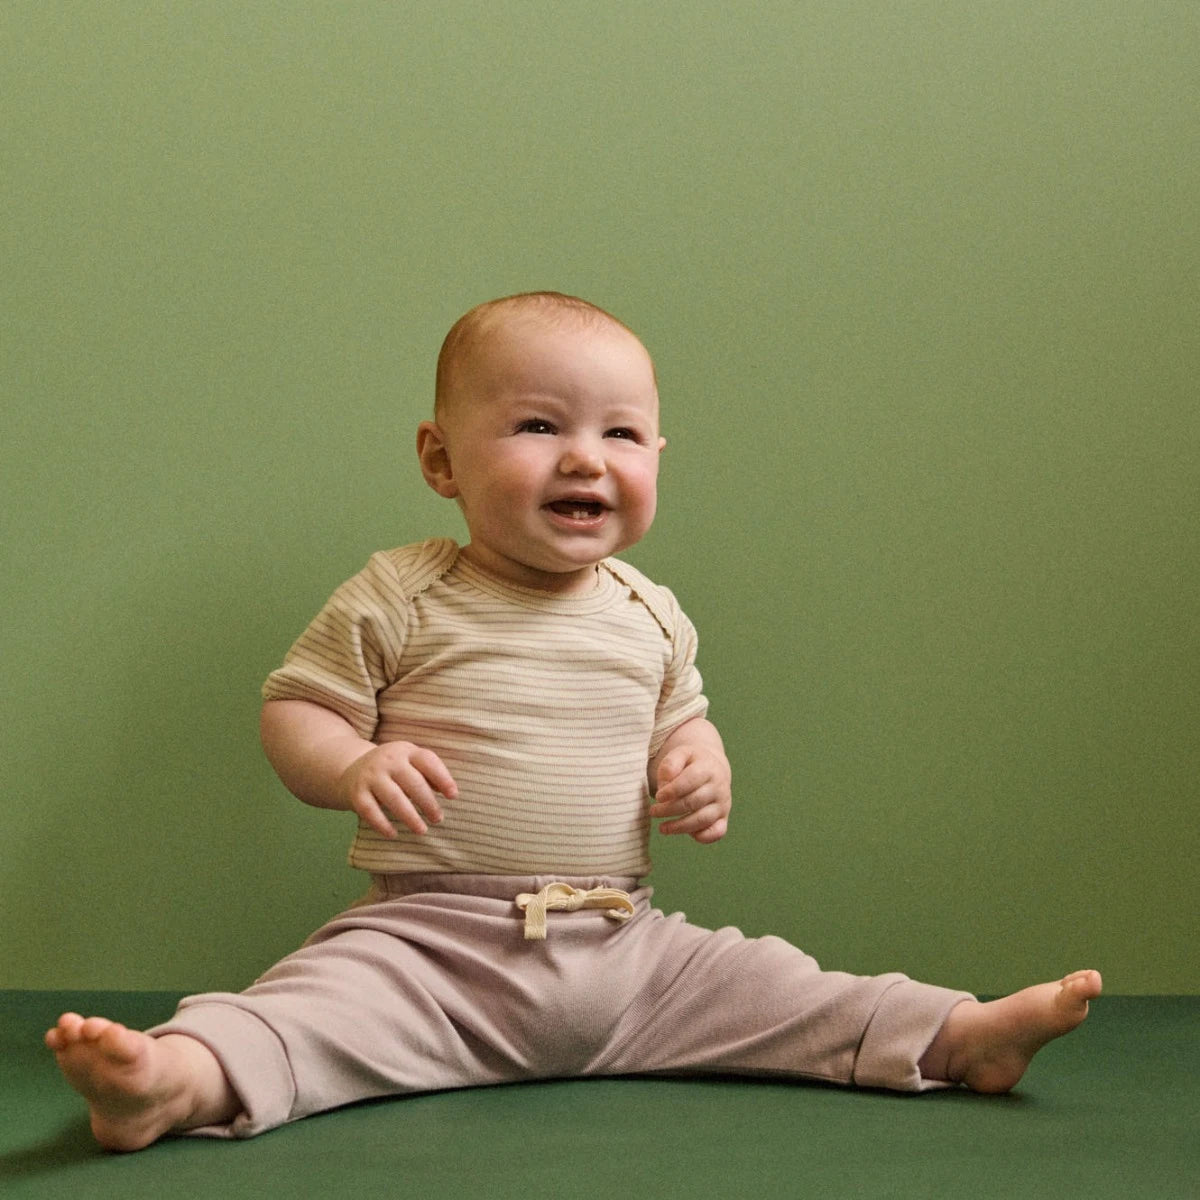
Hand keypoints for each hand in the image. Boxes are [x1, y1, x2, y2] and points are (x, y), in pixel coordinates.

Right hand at [338, 742, 457, 837]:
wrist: (350, 771)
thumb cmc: (391, 771)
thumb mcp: (410, 765)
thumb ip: (429, 775)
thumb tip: (449, 792)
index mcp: (406, 751)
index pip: (428, 761)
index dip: (443, 778)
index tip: (453, 796)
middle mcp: (388, 760)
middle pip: (413, 782)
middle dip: (428, 803)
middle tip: (438, 819)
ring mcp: (371, 776)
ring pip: (393, 798)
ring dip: (410, 816)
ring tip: (422, 830)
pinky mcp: (356, 793)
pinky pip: (370, 811)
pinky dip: (382, 824)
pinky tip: (394, 834)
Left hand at [648, 744, 731, 843]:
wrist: (713, 768)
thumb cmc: (690, 763)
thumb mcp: (680, 754)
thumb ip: (670, 765)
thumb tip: (665, 786)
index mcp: (708, 768)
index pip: (691, 780)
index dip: (673, 790)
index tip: (658, 797)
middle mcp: (719, 787)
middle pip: (693, 802)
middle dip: (669, 810)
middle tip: (653, 811)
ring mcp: (722, 804)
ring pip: (703, 819)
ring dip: (680, 826)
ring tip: (662, 828)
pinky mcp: (723, 818)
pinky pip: (717, 832)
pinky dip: (703, 837)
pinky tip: (687, 834)